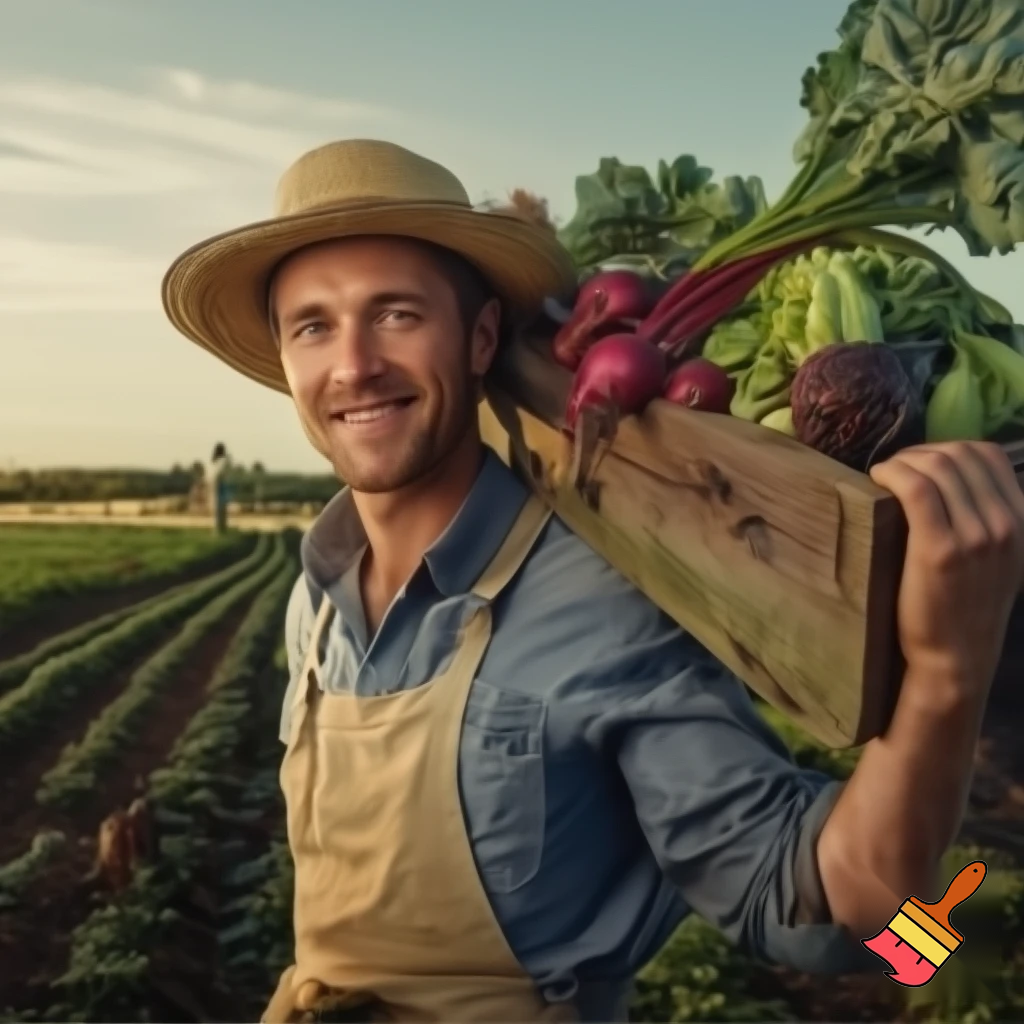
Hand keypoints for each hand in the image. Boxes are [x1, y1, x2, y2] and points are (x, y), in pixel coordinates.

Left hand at [869, 441, 1023, 698]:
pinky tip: (876, 480)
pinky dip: (891, 472)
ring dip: (902, 461)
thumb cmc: (965, 607)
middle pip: (959, 454)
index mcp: (1023, 520)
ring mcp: (977, 535)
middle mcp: (1007, 523)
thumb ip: (989, 517)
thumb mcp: (998, 558)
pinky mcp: (940, 548)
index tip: (919, 465)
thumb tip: (952, 475)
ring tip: (884, 477)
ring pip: (937, 465)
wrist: (955, 659)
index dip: (946, 449)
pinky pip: (915, 487)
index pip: (988, 454)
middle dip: (920, 453)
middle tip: (895, 470)